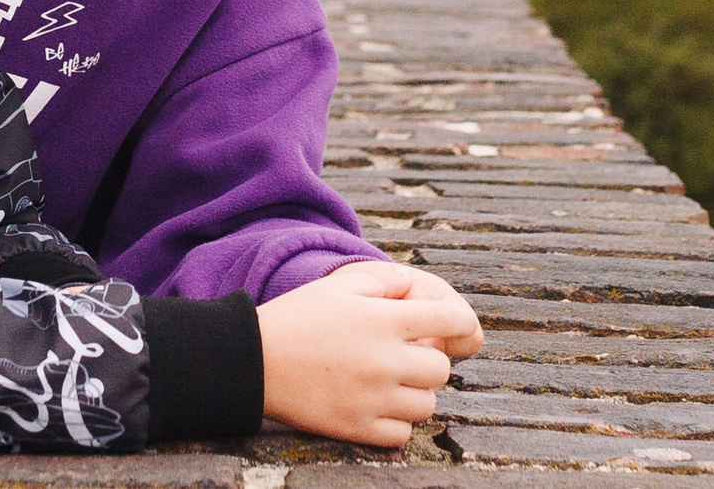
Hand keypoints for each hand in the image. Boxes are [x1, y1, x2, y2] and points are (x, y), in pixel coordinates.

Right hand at [257, 260, 477, 447]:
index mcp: (383, 321)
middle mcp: (384, 361)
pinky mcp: (357, 428)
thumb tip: (413, 285)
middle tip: (406, 356)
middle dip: (429, 360)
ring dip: (415, 393)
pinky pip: (402, 434)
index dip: (459, 322)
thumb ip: (383, 280)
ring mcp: (372, 399)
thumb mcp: (339, 285)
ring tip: (390, 382)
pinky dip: (396, 422)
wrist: (253, 361)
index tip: (454, 327)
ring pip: (426, 405)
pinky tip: (378, 405)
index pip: (449, 320)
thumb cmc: (296, 317)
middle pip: (441, 369)